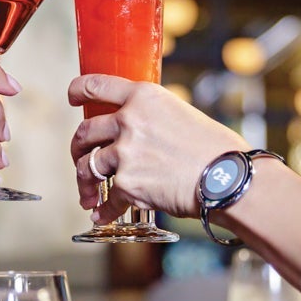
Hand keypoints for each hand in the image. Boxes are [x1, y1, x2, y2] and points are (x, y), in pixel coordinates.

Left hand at [67, 75, 246, 222]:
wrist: (227, 178)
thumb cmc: (215, 148)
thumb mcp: (181, 114)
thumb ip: (153, 118)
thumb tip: (140, 131)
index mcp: (143, 97)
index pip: (97, 85)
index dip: (78, 91)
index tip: (73, 98)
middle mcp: (129, 121)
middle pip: (84, 131)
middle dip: (77, 148)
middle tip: (80, 158)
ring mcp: (126, 153)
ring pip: (87, 166)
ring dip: (84, 183)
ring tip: (88, 196)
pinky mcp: (128, 184)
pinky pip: (107, 199)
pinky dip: (103, 211)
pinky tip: (102, 215)